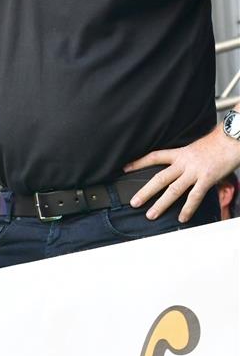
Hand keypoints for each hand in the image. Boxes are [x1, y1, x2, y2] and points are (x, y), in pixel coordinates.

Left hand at [124, 126, 239, 220]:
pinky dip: (187, 209)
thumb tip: (183, 169)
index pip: (154, 157)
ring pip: (173, 190)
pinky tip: (182, 218)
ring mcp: (195, 171)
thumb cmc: (218, 143)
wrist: (233, 137)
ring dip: (161, 204)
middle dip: (145, 191)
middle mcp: (184, 162)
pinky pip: (195, 196)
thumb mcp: (196, 148)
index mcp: (180, 153)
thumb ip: (188, 160)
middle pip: (159, 178)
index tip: (125, 169)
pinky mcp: (207, 178)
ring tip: (151, 215)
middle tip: (133, 202)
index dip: (138, 162)